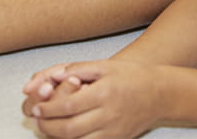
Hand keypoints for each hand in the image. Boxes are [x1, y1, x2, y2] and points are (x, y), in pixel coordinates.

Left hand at [27, 60, 166, 138]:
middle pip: (69, 129)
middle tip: (38, 119)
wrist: (160, 94)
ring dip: (58, 136)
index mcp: (104, 93)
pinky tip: (67, 134)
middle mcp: (108, 115)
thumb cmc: (132, 76)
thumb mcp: (105, 65)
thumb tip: (54, 76)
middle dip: (48, 126)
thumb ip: (78, 69)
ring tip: (49, 126)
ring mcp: (113, 131)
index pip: (67, 106)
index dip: (48, 109)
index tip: (37, 107)